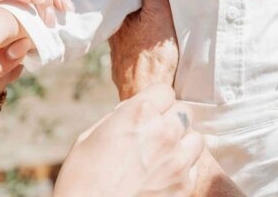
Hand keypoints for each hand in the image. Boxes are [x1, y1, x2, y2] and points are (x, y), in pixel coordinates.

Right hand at [54, 84, 202, 196]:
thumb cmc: (81, 179)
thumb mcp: (90, 136)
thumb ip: (119, 119)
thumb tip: (131, 112)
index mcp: (139, 113)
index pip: (165, 91)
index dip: (156, 101)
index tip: (149, 111)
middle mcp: (164, 132)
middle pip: (184, 111)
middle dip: (171, 119)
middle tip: (155, 132)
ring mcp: (177, 160)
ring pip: (196, 138)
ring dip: (182, 142)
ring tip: (164, 153)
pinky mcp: (184, 185)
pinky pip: (194, 165)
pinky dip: (184, 167)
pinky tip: (165, 173)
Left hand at [110, 0, 178, 99]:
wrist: (148, 94)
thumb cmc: (154, 55)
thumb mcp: (158, 13)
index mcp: (116, 15)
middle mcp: (112, 30)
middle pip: (115, 4)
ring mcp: (117, 46)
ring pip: (120, 20)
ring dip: (127, 10)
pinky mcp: (125, 60)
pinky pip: (126, 36)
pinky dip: (131, 27)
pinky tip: (141, 27)